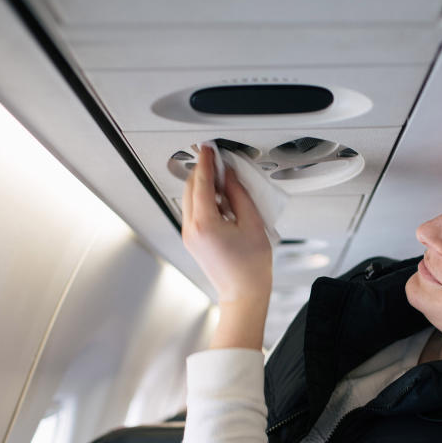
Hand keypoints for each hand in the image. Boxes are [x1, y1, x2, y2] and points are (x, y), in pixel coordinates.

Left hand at [181, 145, 272, 304]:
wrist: (243, 293)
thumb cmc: (250, 268)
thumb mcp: (252, 223)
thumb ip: (238, 194)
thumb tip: (229, 176)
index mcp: (205, 224)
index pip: (200, 182)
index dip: (205, 162)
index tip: (208, 149)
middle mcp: (191, 229)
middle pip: (190, 188)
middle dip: (203, 173)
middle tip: (219, 163)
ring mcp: (189, 236)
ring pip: (190, 200)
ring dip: (205, 188)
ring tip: (226, 186)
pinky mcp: (193, 240)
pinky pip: (194, 212)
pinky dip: (205, 202)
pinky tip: (223, 203)